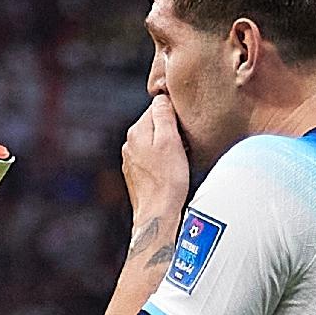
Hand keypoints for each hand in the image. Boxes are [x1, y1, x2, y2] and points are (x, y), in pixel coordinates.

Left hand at [122, 93, 188, 222]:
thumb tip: (161, 98)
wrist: (158, 216)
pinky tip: (171, 173)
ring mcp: (130, 161)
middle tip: (186, 145)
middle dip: (171, 131)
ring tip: (179, 161)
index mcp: (136, 131)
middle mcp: (129, 144)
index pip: (157, 107)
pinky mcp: (136, 176)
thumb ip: (164, 114)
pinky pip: (152, 160)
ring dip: (168, 148)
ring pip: (154, 143)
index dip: (175, 115)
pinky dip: (162, 162)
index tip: (186, 129)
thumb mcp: (170, 140)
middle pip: (155, 126)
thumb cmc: (168, 180)